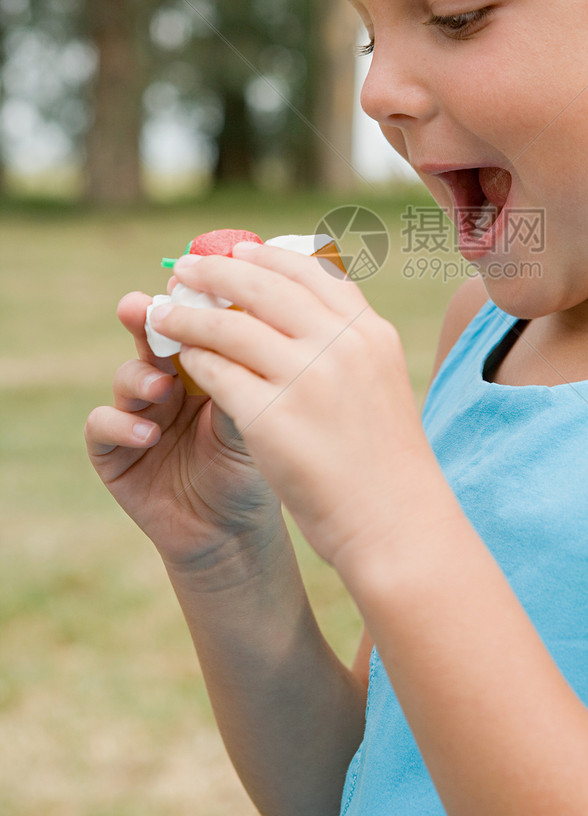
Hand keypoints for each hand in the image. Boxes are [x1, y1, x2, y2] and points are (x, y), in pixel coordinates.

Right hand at [85, 291, 285, 572]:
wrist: (233, 533)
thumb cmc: (251, 468)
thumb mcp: (257, 418)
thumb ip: (245, 377)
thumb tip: (244, 328)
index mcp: (206, 363)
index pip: (193, 320)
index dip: (189, 302)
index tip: (188, 282)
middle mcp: (168, 380)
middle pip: (151, 336)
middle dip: (146, 318)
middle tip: (143, 307)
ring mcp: (137, 412)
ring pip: (126, 375)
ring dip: (139, 375)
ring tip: (162, 386)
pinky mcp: (112, 450)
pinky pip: (102, 424)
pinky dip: (121, 424)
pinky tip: (146, 433)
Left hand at [145, 244, 443, 571]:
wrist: (395, 522)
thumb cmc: (386, 460)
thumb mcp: (380, 381)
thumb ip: (346, 343)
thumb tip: (300, 309)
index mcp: (369, 333)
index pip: (313, 272)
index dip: (267, 256)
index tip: (237, 250)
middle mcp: (340, 346)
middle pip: (264, 287)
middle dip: (216, 271)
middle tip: (183, 268)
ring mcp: (306, 378)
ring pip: (229, 326)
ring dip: (189, 314)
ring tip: (163, 313)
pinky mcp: (271, 416)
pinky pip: (216, 372)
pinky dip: (193, 359)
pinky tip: (180, 358)